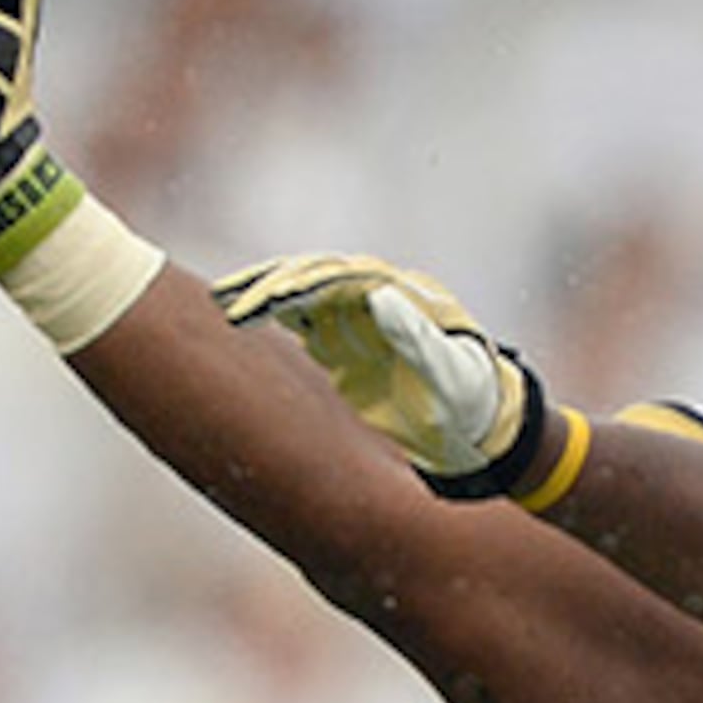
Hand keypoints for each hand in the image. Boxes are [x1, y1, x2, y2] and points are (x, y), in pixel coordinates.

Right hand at [213, 252, 552, 497]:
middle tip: (228, 302)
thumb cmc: (470, 400)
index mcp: (398, 295)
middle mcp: (375, 297)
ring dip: (265, 295)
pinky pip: (306, 320)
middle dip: (270, 287)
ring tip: (223, 303)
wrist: (479, 424)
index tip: (266, 302)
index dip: (300, 286)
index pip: (337, 279)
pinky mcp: (349, 342)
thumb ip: (415, 337)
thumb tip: (378, 295)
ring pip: (304, 294)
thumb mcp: (448, 374)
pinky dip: (276, 317)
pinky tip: (243, 321)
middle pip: (313, 278)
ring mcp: (360, 318)